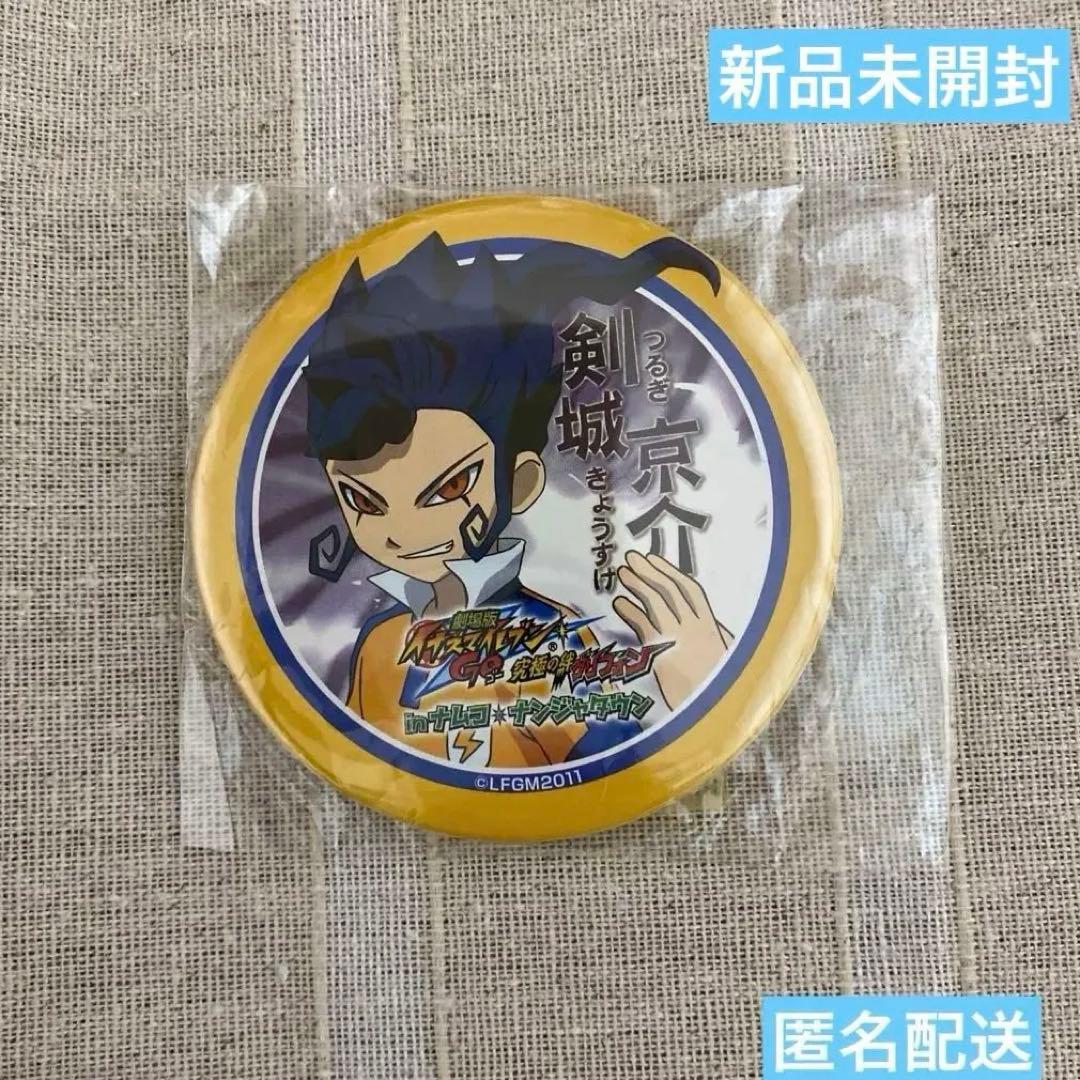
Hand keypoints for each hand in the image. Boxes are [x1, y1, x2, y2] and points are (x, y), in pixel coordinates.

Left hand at [612, 550, 731, 710]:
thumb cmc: (721, 691)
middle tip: (631, 557)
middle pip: (669, 590)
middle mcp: (694, 627)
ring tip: (622, 572)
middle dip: (649, 571)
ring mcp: (677, 638)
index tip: (655, 559)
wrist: (717, 714)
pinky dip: (630, 611)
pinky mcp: (661, 654)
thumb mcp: (728, 661)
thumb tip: (718, 628)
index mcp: (710, 627)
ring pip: (655, 602)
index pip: (690, 590)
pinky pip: (643, 625)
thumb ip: (721, 642)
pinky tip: (618, 603)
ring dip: (638, 584)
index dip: (671, 571)